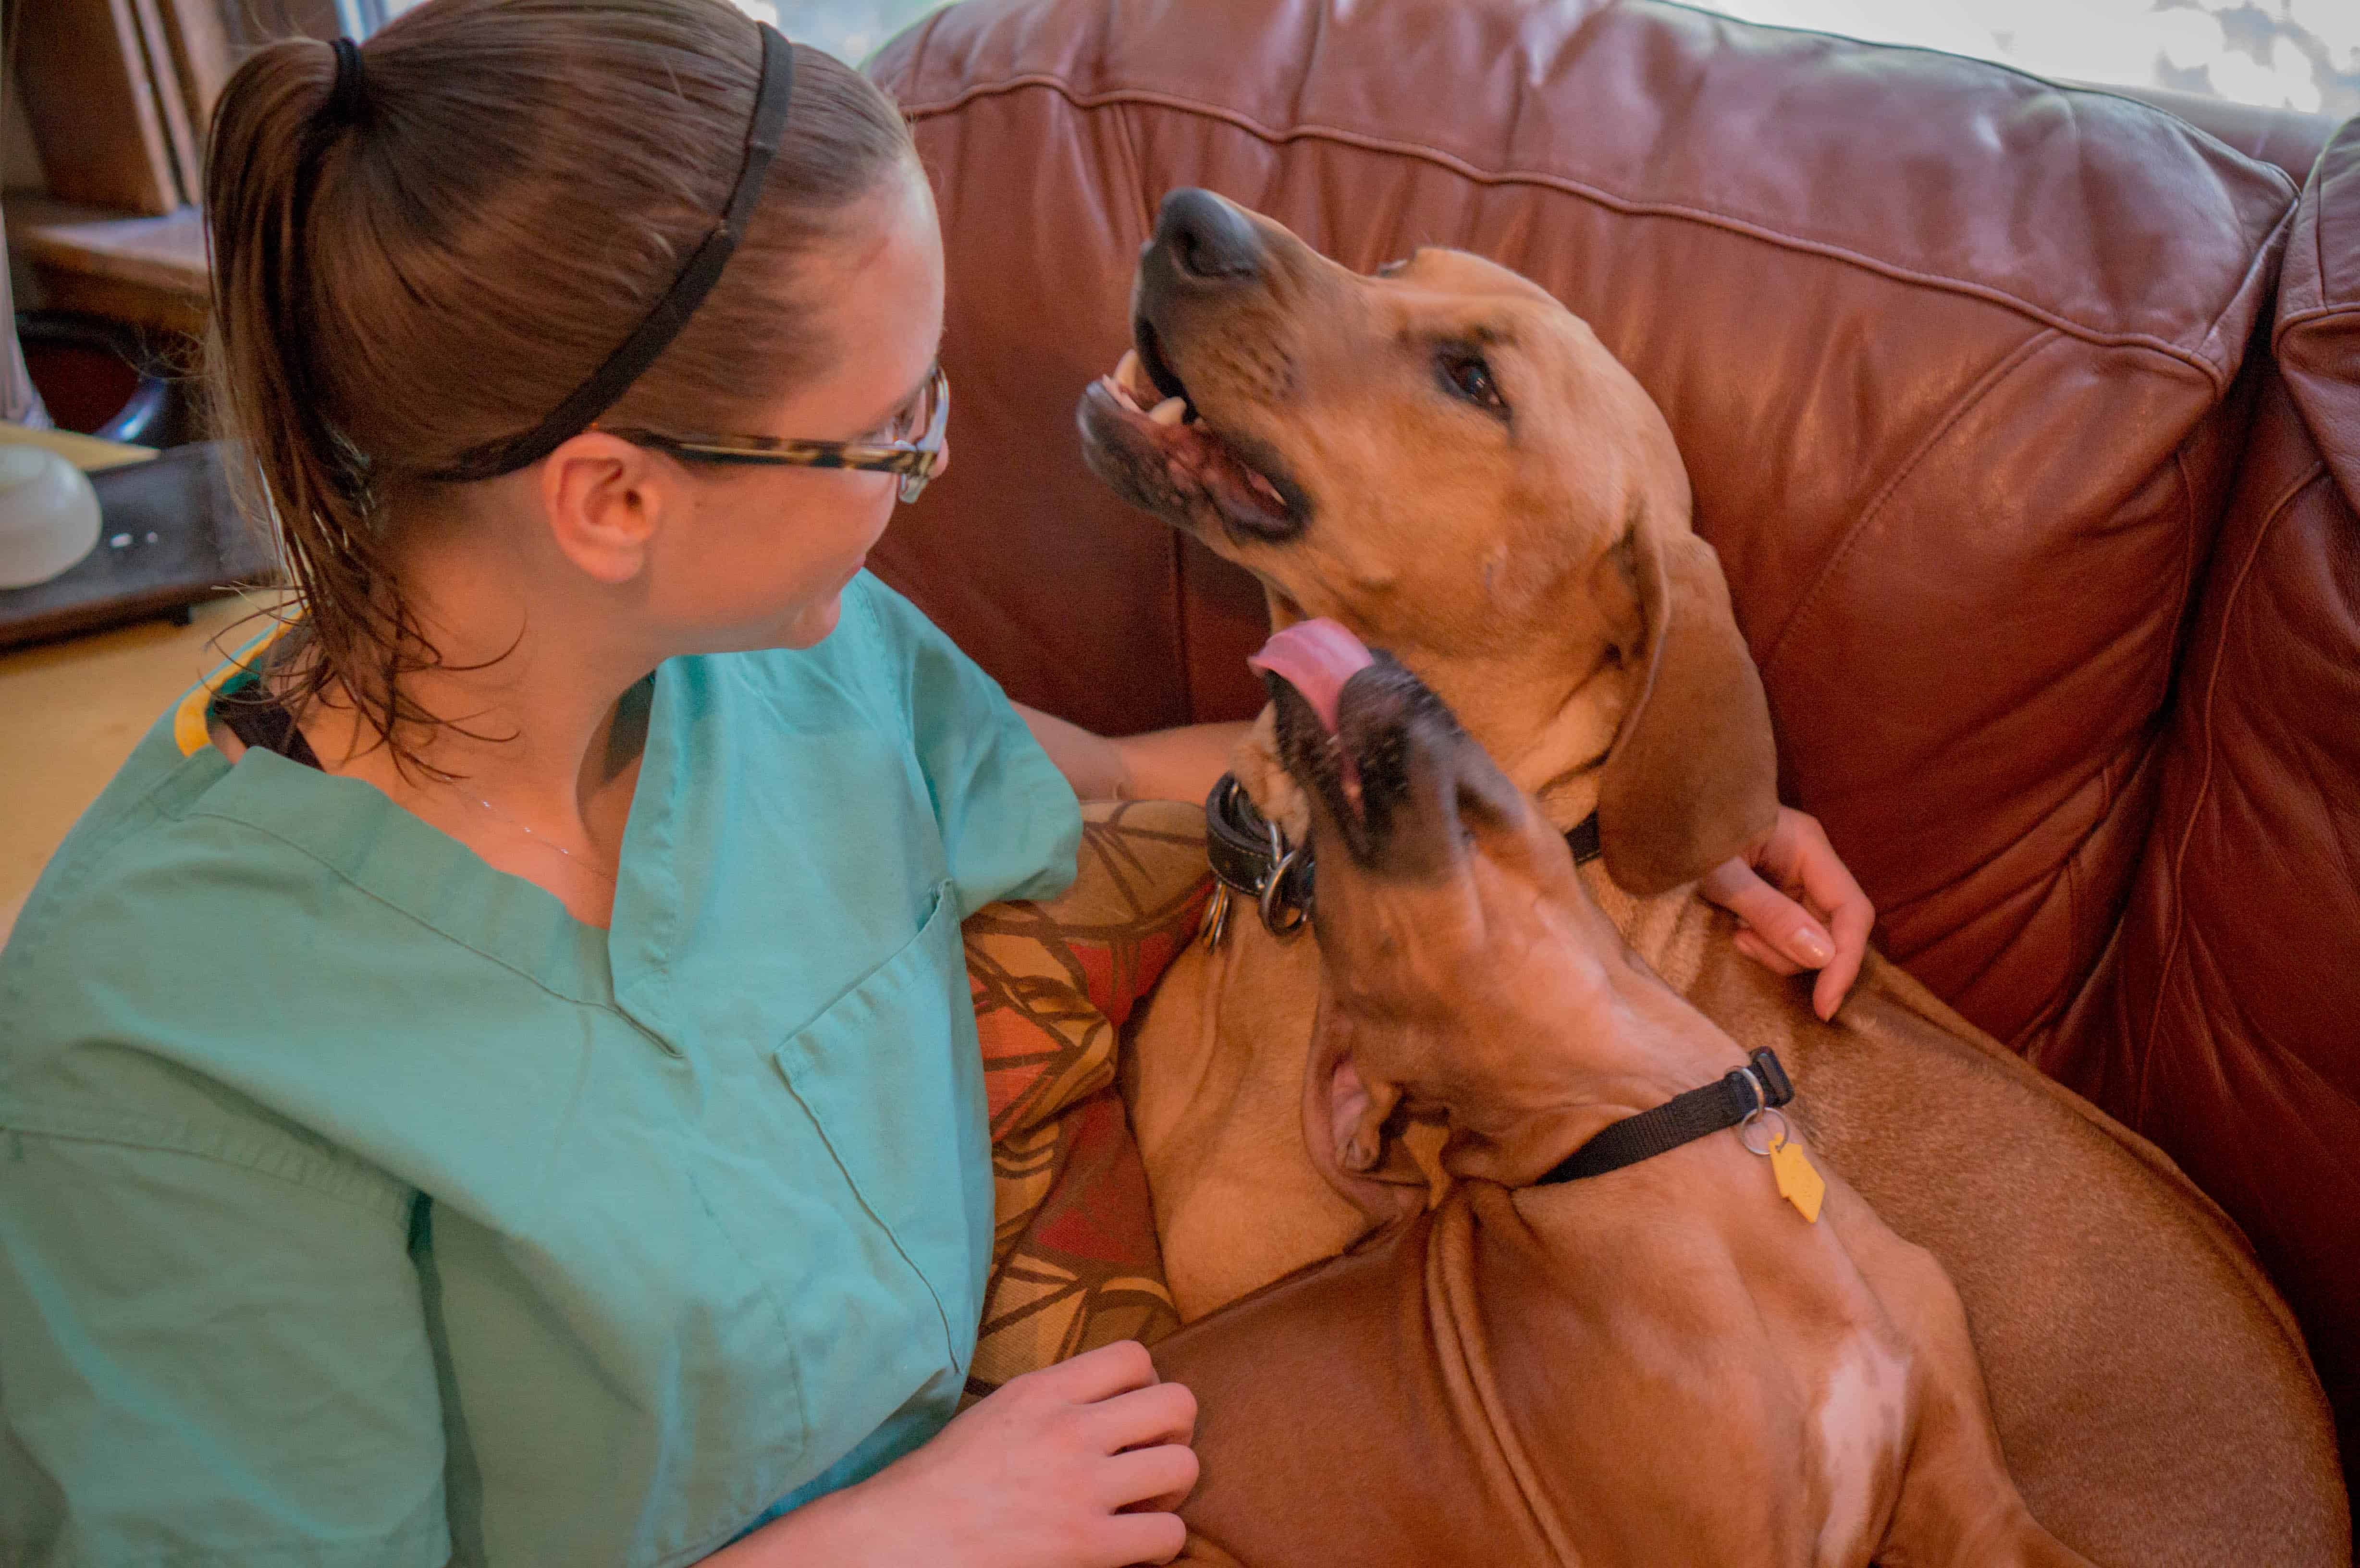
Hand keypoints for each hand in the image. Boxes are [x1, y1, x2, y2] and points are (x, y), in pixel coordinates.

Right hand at [791, 1341, 1197, 1567]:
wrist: (903, 1538)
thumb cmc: (946, 1479)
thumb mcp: (1000, 1411)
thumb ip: (1055, 1399)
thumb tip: (1108, 1401)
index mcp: (1044, 1390)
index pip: (1135, 1355)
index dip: (1146, 1384)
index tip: (1129, 1413)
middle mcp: (1070, 1429)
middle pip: (1178, 1403)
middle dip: (1174, 1430)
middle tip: (1150, 1454)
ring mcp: (1081, 1488)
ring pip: (1184, 1466)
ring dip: (1173, 1487)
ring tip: (1146, 1502)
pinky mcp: (1086, 1544)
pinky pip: (1169, 1534)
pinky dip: (1160, 1542)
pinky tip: (1133, 1544)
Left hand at [1699, 807, 1872, 1020]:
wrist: (1654, 821)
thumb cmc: (1684, 836)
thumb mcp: (1723, 877)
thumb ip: (1771, 913)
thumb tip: (1822, 955)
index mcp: (1808, 845)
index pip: (1852, 912)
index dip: (1845, 962)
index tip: (1824, 1007)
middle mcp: (1810, 863)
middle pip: (1833, 930)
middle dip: (1795, 954)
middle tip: (1745, 942)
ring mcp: (1794, 879)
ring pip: (1810, 939)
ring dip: (1776, 950)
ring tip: (1737, 934)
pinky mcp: (1776, 894)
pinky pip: (1788, 934)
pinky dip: (1766, 943)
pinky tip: (1738, 933)